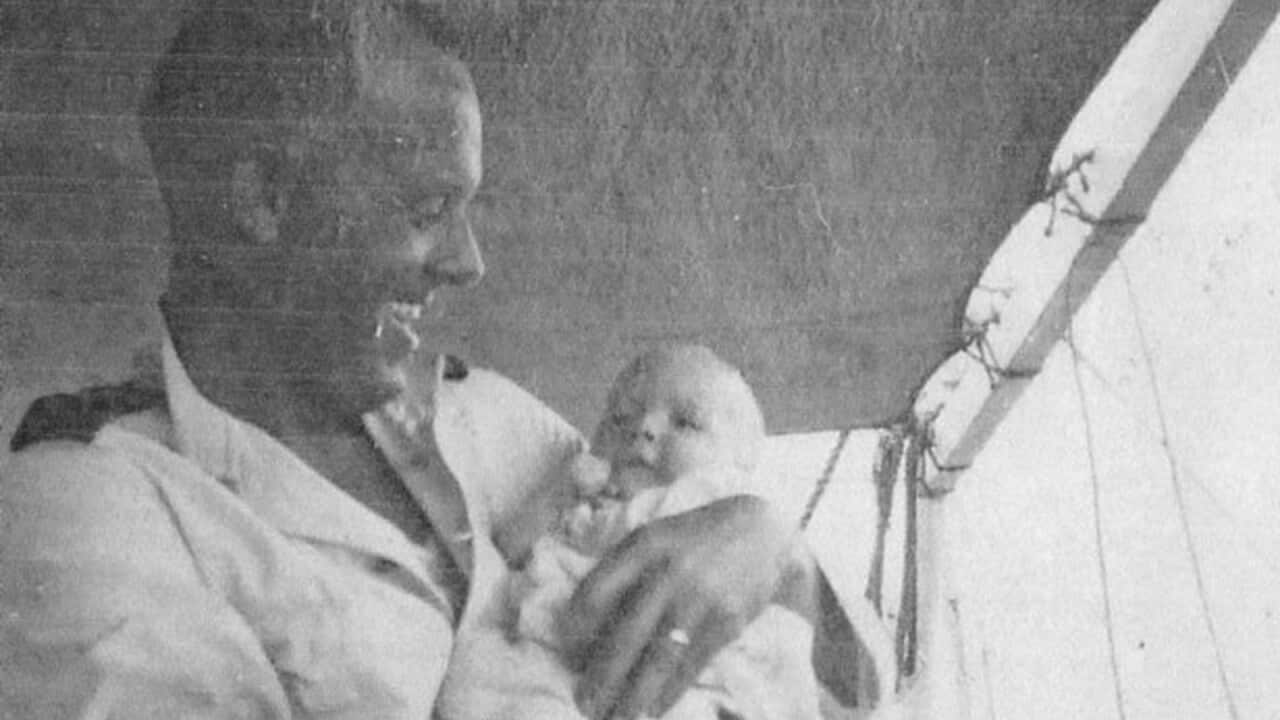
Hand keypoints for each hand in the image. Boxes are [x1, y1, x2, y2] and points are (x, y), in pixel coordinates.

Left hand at [560, 494, 812, 719]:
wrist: (761, 531)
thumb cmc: (692, 539)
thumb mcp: (653, 538)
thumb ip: (621, 571)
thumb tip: (583, 626)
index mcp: (643, 546)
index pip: (596, 592)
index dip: (577, 627)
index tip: (568, 652)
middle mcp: (670, 572)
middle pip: (626, 634)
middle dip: (603, 675)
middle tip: (586, 703)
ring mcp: (701, 598)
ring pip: (659, 657)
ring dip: (634, 694)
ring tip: (617, 716)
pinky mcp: (727, 621)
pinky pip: (692, 664)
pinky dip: (670, 691)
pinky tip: (655, 709)